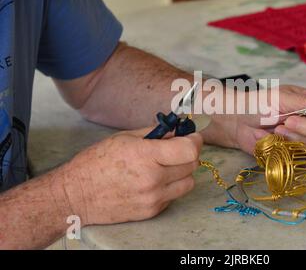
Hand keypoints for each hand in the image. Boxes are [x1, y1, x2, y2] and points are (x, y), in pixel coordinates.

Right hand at [62, 129, 202, 225]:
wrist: (76, 195)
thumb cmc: (96, 162)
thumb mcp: (125, 137)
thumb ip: (156, 133)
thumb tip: (179, 130)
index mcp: (145, 155)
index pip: (189, 150)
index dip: (195, 140)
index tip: (192, 136)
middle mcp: (152, 178)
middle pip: (192, 165)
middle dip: (189, 153)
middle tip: (177, 149)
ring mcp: (153, 197)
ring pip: (188, 182)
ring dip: (183, 171)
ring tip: (166, 166)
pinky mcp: (152, 211)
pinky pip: (174, 195)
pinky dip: (171, 186)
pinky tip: (154, 180)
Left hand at [203, 85, 305, 154]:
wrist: (239, 122)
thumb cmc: (259, 103)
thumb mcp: (281, 97)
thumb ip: (304, 101)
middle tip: (287, 119)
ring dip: (298, 138)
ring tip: (279, 130)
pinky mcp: (296, 152)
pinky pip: (305, 156)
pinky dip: (291, 147)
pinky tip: (277, 140)